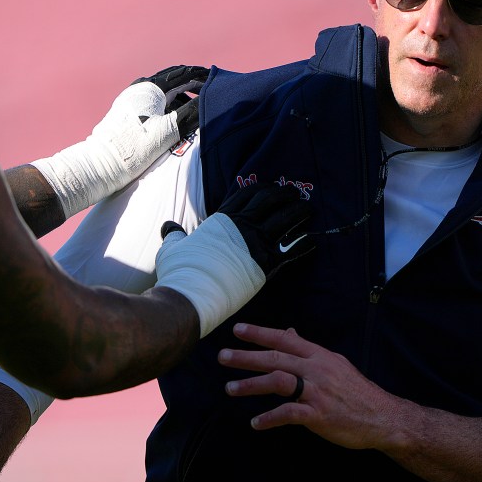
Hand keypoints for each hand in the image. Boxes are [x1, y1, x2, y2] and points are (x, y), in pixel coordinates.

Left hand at [31, 65, 208, 217]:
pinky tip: (176, 118)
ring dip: (182, 95)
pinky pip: (155, 102)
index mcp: (151, 88)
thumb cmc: (134, 149)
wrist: (100, 165)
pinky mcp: (127, 112)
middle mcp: (140, 88)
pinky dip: (170, 105)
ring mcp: (132, 99)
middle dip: (193, 83)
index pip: (184, 73)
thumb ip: (192, 114)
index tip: (219, 79)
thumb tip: (210, 101)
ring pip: (164, 92)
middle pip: (173, 80)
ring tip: (197, 105)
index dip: (203, 75)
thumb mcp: (169, 131)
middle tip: (211, 89)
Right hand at [155, 184, 312, 336]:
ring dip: (300, 211)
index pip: (247, 193)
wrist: (191, 293)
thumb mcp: (173, 246)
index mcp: (223, 218)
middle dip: (285, 194)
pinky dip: (305, 243)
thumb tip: (169, 227)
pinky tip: (313, 241)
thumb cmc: (180, 271)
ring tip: (309, 210)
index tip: (271, 187)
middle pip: (271, 200)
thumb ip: (175, 234)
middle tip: (295, 194)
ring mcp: (256, 242)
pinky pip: (294, 248)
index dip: (262, 187)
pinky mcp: (267, 263)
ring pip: (287, 218)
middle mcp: (242, 225)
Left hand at [218, 323, 398, 450]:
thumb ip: (309, 349)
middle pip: (276, 357)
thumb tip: (289, 330)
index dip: (260, 333)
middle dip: (246, 356)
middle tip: (222, 356)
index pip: (285, 338)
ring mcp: (317, 392)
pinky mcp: (319, 415)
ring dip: (251, 385)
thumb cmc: (356, 391)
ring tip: (230, 388)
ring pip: (278, 382)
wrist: (383, 417)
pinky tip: (255, 422)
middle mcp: (316, 369)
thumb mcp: (334, 363)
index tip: (237, 330)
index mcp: (319, 355)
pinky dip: (270, 418)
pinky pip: (289, 414)